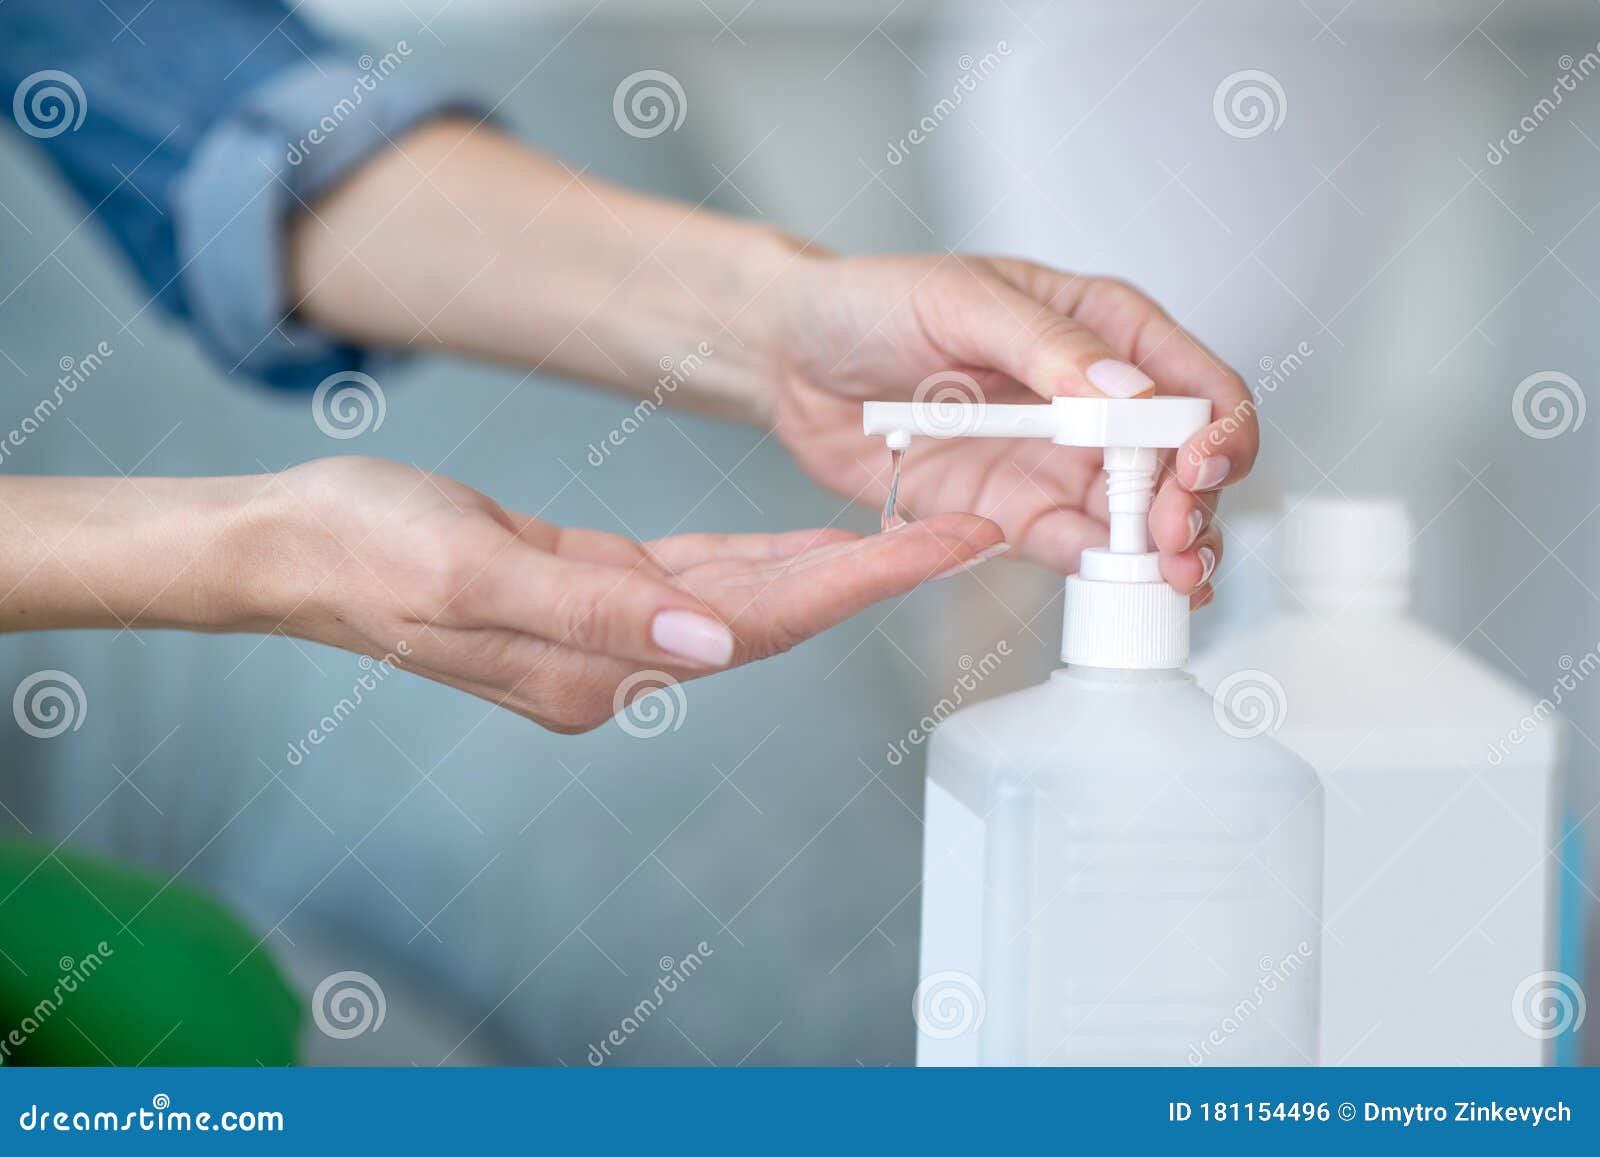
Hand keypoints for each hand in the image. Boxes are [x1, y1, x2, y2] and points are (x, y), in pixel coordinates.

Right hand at [247, 457, 1002, 731]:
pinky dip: (759, 556)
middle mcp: (611, 660)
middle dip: (871, 573)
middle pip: (771, 616)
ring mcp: (604, 631)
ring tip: (915, 525)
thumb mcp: (472, 568)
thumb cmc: (363, 549)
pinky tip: (808, 538)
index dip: (854, 584)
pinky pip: (696, 577)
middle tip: (965, 527)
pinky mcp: (591, 592)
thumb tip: (712, 641)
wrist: (292, 544)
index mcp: (591, 665)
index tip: (938, 547)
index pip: (756, 625)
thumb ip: (594, 609)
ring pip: (745, 596)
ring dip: (828, 563)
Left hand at [770, 255, 1256, 606]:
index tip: (1197, 464)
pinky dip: (1101, 570)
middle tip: (1174, 536)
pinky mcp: (1012, 511)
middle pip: (1181, 464)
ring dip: (1163, 551)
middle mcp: (1093, 402)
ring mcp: (1056, 462)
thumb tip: (1126, 392)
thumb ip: (1048, 346)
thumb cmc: (872, 303)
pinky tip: (1119, 583)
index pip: (1194, 382)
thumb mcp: (962, 300)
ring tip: (1165, 576)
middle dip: (1194, 503)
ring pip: (1139, 516)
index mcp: (1102, 329)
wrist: (793, 359)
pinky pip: (1071, 548)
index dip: (1216, 428)